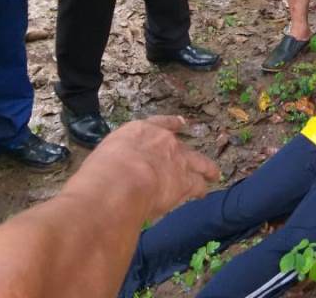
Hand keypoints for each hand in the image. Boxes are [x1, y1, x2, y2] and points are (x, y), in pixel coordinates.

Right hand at [69, 116, 218, 221]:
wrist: (120, 181)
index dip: (170, 125)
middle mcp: (162, 141)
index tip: (181, 123)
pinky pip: (197, 184)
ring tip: (213, 174)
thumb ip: (115, 160)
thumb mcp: (104, 157)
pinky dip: (200, 189)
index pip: (158, 124)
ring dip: (206, 169)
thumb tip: (110, 173)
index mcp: (139, 131)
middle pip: (180, 145)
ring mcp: (177, 160)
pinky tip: (203, 193)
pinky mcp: (186, 181)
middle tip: (194, 157)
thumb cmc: (102, 171)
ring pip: (198, 162)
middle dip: (186, 152)